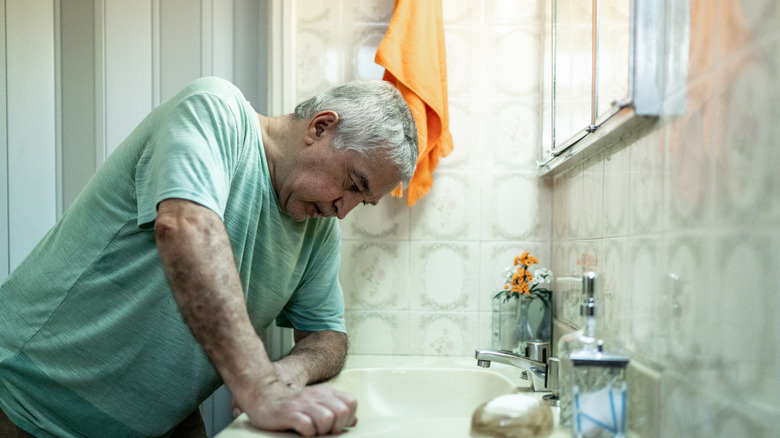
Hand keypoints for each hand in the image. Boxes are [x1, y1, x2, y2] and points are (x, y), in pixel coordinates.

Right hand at [238, 379, 356, 436]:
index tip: (337, 425)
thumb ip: (335, 408)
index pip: (351, 403)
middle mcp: (317, 397)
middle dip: (336, 426)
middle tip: (325, 431)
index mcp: (326, 393)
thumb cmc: (291, 403)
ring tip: (313, 431)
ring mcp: (303, 405)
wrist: (263, 395)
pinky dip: (306, 432)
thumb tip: (353, 421)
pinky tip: (301, 431)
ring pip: (327, 419)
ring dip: (322, 430)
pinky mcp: (289, 414)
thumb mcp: (317, 401)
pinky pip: (306, 426)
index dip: (348, 418)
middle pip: (341, 412)